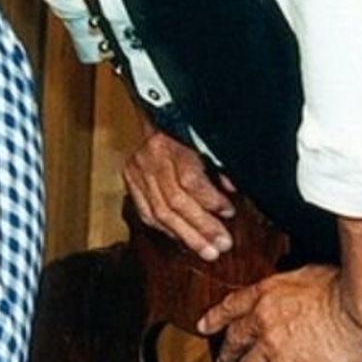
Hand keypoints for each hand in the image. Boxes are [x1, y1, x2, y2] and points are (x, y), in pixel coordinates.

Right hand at [124, 127, 235, 260]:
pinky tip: (183, 239)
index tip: (229, 212)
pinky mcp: (130, 180)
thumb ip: (220, 166)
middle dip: (201, 227)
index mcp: (172, 144)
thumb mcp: (208, 141)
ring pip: (160, 212)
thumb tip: (232, 190)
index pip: (190, 180)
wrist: (158, 111)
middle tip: (221, 245)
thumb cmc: (188, 128)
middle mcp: (150, 158)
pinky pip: (146, 212)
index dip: (211, 200)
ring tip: (207, 250)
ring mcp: (137, 170)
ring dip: (186, 235)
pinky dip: (166, 229)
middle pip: (175, 202)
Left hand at [198, 264, 361, 361]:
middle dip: (225, 355)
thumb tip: (297, 286)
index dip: (214, 318)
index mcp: (266, 293)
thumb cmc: (347, 286)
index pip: (230, 306)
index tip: (204, 326)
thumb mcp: (309, 272)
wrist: (360, 307)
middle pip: (234, 341)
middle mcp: (262, 318)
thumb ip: (293, 282)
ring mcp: (271, 344)